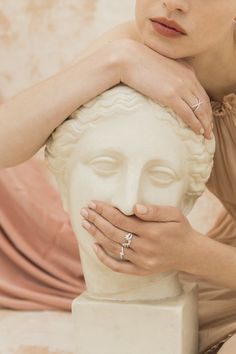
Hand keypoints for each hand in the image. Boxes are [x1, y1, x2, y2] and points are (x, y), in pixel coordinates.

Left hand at [80, 200, 198, 275]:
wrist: (190, 253)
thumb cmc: (180, 229)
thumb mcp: (174, 214)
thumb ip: (154, 211)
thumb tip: (135, 207)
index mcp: (152, 231)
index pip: (121, 219)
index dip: (105, 211)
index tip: (93, 203)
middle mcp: (144, 248)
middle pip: (113, 232)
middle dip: (96, 220)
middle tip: (84, 211)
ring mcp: (141, 261)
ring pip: (113, 247)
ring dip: (96, 235)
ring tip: (85, 223)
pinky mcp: (141, 270)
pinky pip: (118, 266)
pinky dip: (104, 258)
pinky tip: (94, 247)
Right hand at [115, 39, 212, 138]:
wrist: (128, 58)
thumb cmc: (139, 62)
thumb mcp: (161, 67)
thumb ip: (169, 75)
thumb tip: (166, 88)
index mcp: (187, 70)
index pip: (201, 93)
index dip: (206, 107)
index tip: (206, 118)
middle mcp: (188, 78)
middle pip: (204, 102)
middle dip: (208, 118)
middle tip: (209, 130)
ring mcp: (180, 87)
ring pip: (199, 109)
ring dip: (205, 124)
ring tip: (206, 135)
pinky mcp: (170, 95)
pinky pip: (188, 113)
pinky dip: (195, 124)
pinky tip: (197, 131)